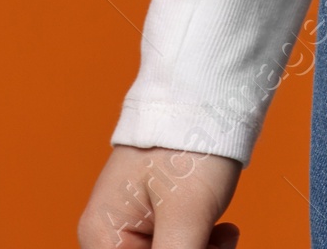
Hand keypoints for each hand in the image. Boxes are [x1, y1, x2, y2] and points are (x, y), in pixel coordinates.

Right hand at [78, 146, 242, 245]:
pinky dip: (200, 245)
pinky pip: (175, 245)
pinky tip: (222, 232)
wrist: (210, 93)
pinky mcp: (155, 214)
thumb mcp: (186, 218)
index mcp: (101, 236)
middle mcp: (108, 233)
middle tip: (221, 245)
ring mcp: (131, 222)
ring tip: (225, 236)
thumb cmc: (190, 143)